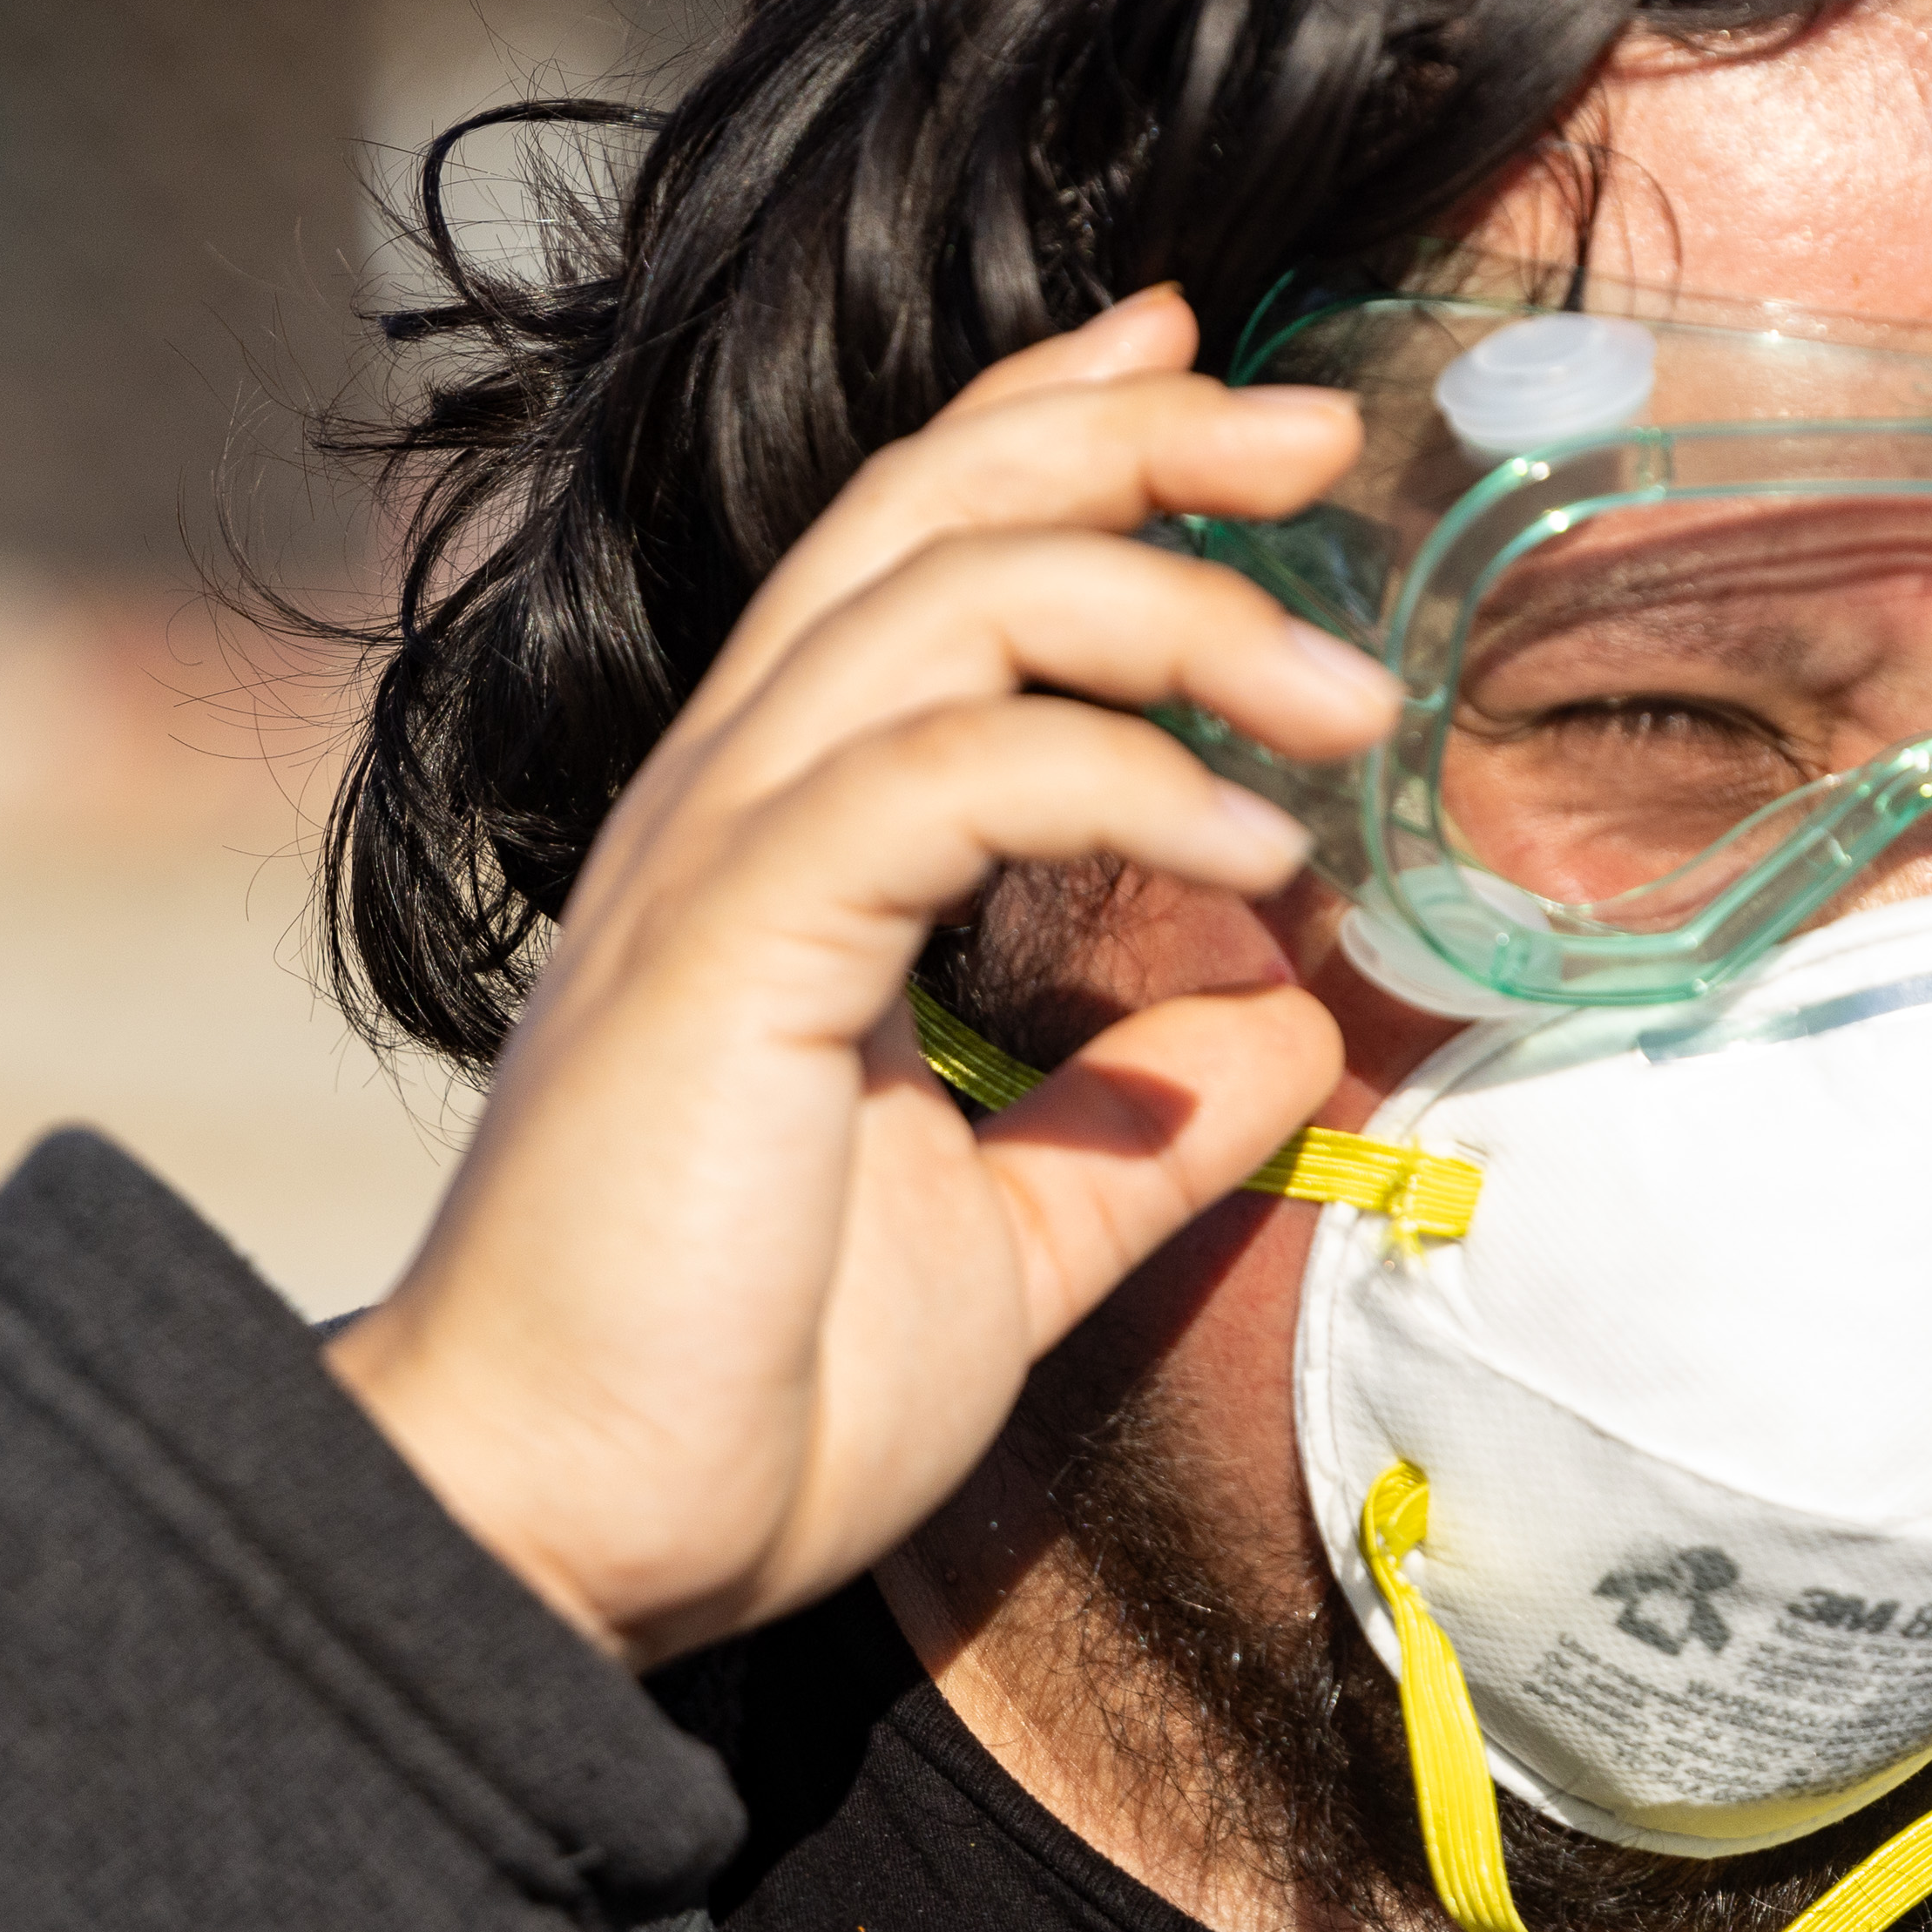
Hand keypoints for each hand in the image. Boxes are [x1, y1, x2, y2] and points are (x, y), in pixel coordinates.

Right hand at [325, 288, 1395, 1664]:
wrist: (573, 1537)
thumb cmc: (751, 1395)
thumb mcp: (1010, 1237)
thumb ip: (1139, 1126)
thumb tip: (1294, 1034)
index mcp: (784, 845)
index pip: (919, 561)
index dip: (1061, 439)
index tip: (1222, 394)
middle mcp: (733, 808)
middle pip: (936, 517)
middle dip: (1138, 438)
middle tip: (1328, 432)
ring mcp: (714, 866)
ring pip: (948, 607)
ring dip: (1176, 610)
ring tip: (1358, 698)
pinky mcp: (725, 952)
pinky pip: (938, 778)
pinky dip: (1110, 776)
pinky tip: (1248, 846)